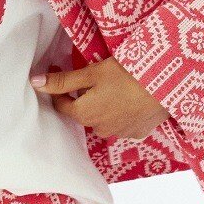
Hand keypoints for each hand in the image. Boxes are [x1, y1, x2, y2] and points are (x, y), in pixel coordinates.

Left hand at [29, 56, 168, 140]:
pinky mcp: (138, 132)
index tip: (59, 69)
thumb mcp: (92, 72)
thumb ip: (64, 80)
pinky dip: (123, 111)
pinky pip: (123, 122)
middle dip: (84, 96)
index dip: (59, 87)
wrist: (168, 84)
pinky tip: (131, 97)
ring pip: (104, 118)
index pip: (62, 103)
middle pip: (84, 111)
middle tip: (94, 76)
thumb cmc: (128, 74)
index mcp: (84, 114)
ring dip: (104, 105)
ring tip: (115, 86)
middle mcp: (99, 129)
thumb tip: (34, 82)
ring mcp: (120, 134)